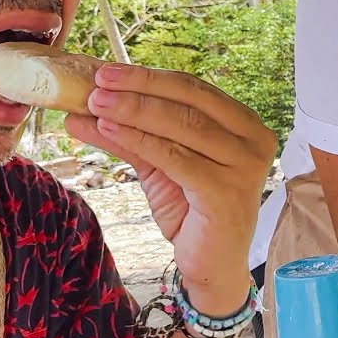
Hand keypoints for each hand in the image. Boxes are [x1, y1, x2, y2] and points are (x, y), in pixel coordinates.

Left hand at [65, 63, 276, 303]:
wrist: (211, 266)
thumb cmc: (192, 212)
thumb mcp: (158, 165)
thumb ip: (130, 134)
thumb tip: (83, 109)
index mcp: (244, 125)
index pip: (193, 89)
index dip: (149, 77)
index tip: (107, 71)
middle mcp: (253, 141)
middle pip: (189, 100)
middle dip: (138, 88)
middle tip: (97, 83)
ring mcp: (245, 167)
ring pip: (182, 126)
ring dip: (133, 111)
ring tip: (95, 104)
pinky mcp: (226, 193)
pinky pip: (176, 158)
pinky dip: (140, 140)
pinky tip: (110, 130)